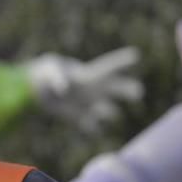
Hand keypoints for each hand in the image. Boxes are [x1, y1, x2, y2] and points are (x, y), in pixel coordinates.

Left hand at [25, 47, 142, 133]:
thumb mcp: (51, 70)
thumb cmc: (50, 72)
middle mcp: (97, 89)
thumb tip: (63, 90)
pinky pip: (91, 126)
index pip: (111, 66)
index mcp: (92, 74)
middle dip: (130, 90)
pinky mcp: (81, 117)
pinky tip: (88, 127)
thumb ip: (57, 77)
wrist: (43, 89)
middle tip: (138, 92)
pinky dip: (91, 127)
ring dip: (108, 112)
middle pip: (120, 89)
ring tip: (103, 111)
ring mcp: (91, 103)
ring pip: (109, 111)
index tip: (135, 54)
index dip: (123, 60)